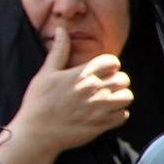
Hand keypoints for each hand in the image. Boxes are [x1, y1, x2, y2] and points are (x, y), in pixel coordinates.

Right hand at [13, 26, 133, 155]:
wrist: (37, 132)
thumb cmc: (38, 101)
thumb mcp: (45, 73)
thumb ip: (58, 51)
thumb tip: (61, 30)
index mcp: (83, 74)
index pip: (112, 61)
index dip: (107, 64)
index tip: (100, 70)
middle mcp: (96, 90)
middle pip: (124, 78)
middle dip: (116, 80)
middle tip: (104, 85)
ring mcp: (101, 108)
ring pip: (127, 97)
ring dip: (119, 96)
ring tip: (107, 98)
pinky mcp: (103, 124)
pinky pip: (123, 115)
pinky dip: (117, 114)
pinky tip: (104, 112)